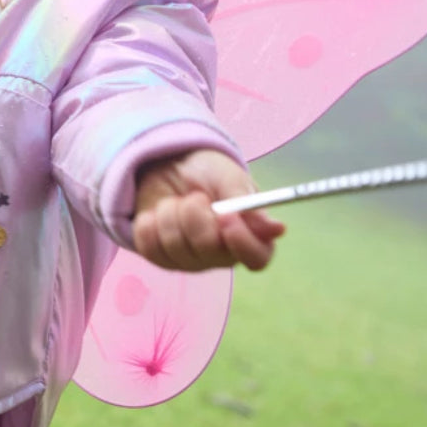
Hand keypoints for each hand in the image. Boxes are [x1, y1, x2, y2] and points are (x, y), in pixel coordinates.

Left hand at [133, 149, 284, 271]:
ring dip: (171, 213)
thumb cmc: (207, 172)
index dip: (243, 243)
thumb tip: (276, 230)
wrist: (169, 165)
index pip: (257, 258)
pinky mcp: (161, 258)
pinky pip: (150, 247)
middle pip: (209, 251)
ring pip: (175, 247)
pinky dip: (150, 222)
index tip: (226, 218)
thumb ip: (244, 201)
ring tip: (177, 201)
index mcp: (249, 235)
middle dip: (196, 215)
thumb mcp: (228, 176)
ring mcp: (191, 261)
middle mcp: (222, 255)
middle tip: (195, 196)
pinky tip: (158, 212)